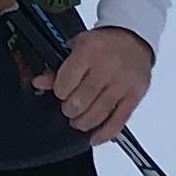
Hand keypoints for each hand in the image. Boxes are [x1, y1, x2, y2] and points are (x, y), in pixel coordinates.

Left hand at [34, 26, 152, 143]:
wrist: (133, 38)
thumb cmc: (103, 44)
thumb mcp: (76, 47)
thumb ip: (57, 68)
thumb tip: (39, 83)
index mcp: (89, 50)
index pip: (66, 82)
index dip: (60, 92)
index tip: (61, 92)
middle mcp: (107, 66)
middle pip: (80, 101)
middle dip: (69, 109)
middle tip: (70, 107)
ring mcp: (123, 82)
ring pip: (98, 114)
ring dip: (83, 123)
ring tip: (79, 121)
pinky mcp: (135, 95)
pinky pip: (118, 121)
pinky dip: (104, 133)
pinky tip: (95, 137)